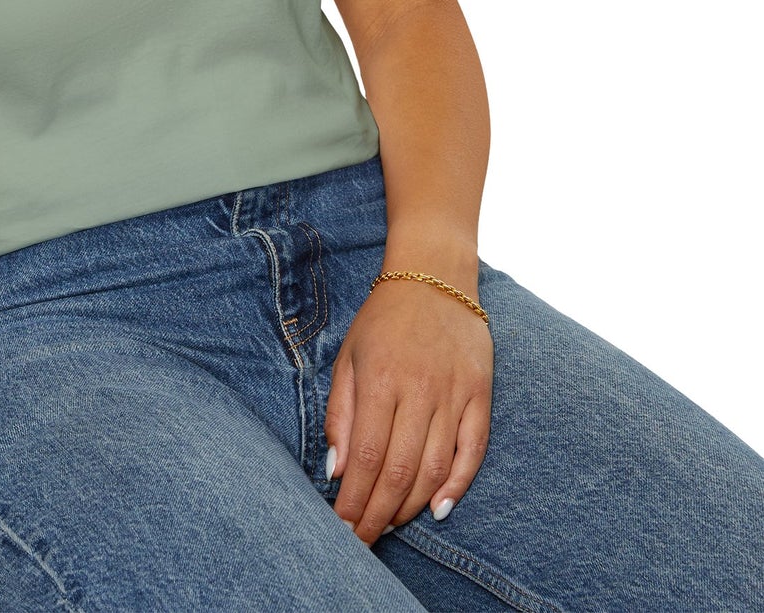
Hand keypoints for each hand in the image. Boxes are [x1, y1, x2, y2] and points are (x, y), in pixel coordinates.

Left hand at [324, 278, 492, 543]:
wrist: (434, 277)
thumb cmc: (383, 320)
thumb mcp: (348, 357)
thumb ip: (340, 414)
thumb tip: (336, 470)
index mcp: (380, 380)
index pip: (366, 456)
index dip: (355, 499)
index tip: (342, 527)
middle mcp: (419, 390)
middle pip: (399, 470)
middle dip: (379, 514)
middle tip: (363, 540)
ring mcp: (454, 393)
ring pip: (435, 467)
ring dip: (411, 505)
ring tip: (391, 525)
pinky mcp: (481, 394)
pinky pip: (473, 450)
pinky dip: (458, 484)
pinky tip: (438, 508)